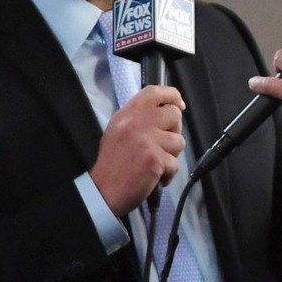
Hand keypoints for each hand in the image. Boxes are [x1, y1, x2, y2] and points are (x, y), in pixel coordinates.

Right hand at [90, 85, 185, 215]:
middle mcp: (138, 122)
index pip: (154, 92)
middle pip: (174, 115)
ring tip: (156, 163)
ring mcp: (148, 139)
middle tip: (163, 144)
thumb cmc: (112, 162)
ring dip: (171, 155)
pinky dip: (168, 173)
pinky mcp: (155, 158)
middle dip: (174, 131)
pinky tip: (155, 177)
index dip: (171, 95)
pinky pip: (175, 163)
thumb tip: (168, 110)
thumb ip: (139, 118)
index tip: (179, 104)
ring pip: (179, 141)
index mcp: (128, 113)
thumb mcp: (119, 130)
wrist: (103, 190)